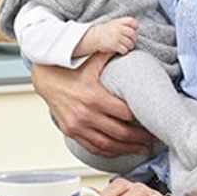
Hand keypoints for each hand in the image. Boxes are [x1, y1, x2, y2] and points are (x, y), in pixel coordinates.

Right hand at [31, 53, 153, 157]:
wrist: (45, 78)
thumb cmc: (68, 69)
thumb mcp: (90, 59)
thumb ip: (110, 51)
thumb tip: (128, 43)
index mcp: (94, 96)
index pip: (125, 113)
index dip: (140, 118)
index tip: (151, 119)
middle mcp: (86, 114)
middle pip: (120, 132)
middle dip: (138, 137)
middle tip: (151, 138)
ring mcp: (78, 125)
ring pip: (108, 144)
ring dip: (126, 148)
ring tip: (140, 148)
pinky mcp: (71, 132)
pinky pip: (93, 147)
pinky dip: (108, 152)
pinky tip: (119, 151)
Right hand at [85, 17, 137, 55]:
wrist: (95, 37)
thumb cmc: (107, 31)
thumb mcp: (114, 24)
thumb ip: (124, 24)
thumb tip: (136, 28)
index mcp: (118, 22)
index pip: (132, 21)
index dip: (135, 26)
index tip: (134, 29)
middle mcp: (118, 29)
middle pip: (133, 33)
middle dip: (134, 39)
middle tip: (132, 41)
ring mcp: (116, 37)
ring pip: (130, 43)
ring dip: (130, 46)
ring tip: (127, 46)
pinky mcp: (114, 45)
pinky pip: (124, 49)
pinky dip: (124, 51)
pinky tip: (122, 50)